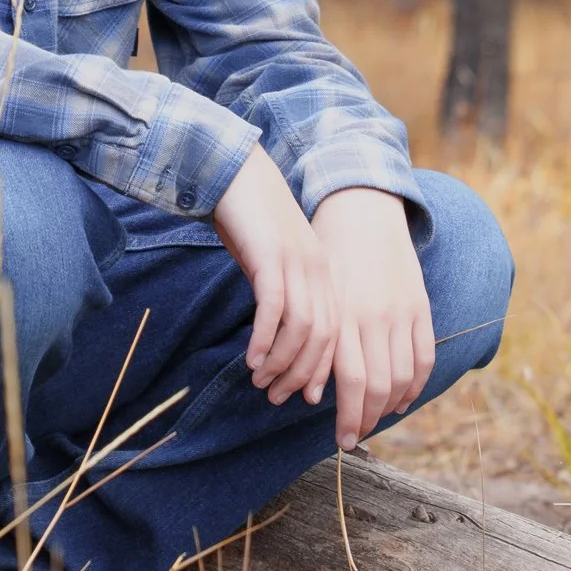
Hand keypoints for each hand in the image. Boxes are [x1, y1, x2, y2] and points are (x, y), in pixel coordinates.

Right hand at [211, 147, 336, 405]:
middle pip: (322, 338)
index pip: (334, 334)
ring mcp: (296, 262)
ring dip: (280, 363)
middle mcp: (317, 269)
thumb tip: (275, 342)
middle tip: (276, 397)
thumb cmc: (250, 223)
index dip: (321, 369)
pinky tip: (251, 360)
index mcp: (324, 273)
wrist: (236, 173)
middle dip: (300, 375)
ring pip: (301, 329)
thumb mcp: (274, 263)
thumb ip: (283, 298)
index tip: (305, 397)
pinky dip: (264, 339)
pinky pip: (273, 308)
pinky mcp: (270, 256)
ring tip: (260, 382)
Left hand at [311, 187, 433, 448]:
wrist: (362, 210)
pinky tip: (403, 399)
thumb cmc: (327, 256)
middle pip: (380, 386)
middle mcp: (374, 317)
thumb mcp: (315, 296)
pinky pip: (424, 357)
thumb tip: (315, 392)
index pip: (353, 383)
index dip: (350, 418)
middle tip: (357, 436)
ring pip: (404, 377)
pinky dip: (417, 385)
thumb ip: (319, 340)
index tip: (343, 441)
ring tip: (377, 419)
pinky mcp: (420, 306)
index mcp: (343, 316)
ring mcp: (401, 312)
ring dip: (391, 407)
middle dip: (369, 419)